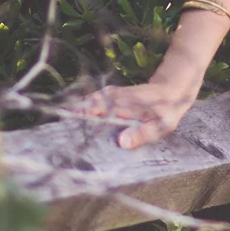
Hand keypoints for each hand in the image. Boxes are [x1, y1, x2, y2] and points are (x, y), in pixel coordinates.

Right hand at [72, 77, 201, 148]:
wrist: (173, 88)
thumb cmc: (166, 110)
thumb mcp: (159, 125)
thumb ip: (141, 133)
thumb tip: (121, 142)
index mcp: (123, 107)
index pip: (97, 111)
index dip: (81, 116)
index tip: (66, 123)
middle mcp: (115, 98)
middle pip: (88, 105)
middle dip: (72, 114)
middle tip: (56, 126)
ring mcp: (113, 94)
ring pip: (90, 100)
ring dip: (77, 108)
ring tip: (61, 121)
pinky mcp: (114, 94)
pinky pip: (95, 98)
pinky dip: (85, 103)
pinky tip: (77, 111)